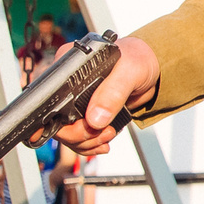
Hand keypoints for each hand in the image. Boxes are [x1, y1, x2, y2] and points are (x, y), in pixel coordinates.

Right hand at [56, 35, 158, 156]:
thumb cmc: (138, 59)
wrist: (152, 68)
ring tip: (108, 135)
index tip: (84, 127)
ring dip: (87, 142)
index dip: (62, 120)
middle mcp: (67, 85)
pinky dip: (90, 144)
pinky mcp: (87, 114)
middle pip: (57, 122)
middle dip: (79, 135)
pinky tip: (104, 141)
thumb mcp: (129, 71)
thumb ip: (112, 93)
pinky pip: (79, 137)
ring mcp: (76, 102)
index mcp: (68, 67)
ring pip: (67, 134)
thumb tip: (95, 118)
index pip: (51, 99)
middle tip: (103, 132)